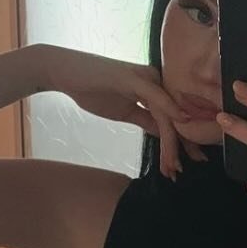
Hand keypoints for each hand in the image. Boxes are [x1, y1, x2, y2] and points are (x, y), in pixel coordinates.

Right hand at [40, 44, 205, 178]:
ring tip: (171, 167)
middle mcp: (155, 80)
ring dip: (170, 143)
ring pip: (166, 114)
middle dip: (181, 148)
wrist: (64, 73)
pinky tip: (182, 123)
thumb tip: (165, 136)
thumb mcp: (126, 112)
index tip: (178, 169)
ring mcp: (145, 78)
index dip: (179, 145)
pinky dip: (169, 110)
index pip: (172, 120)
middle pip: (175, 118)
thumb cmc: (93, 90)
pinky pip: (155, 97)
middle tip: (179, 173)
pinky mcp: (133, 77)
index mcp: (155, 89)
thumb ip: (146, 121)